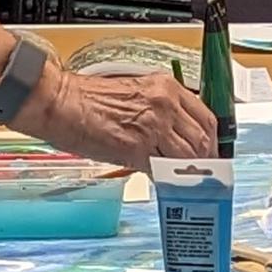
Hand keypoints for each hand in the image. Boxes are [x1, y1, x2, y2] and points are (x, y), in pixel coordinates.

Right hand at [27, 61, 218, 172]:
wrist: (60, 101)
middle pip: (202, 141)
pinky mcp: (137, 150)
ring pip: (187, 159)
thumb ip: (159, 111)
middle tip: (200, 175)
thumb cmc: (86, 98)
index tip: (211, 153)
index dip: (212, 140)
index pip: (205, 118)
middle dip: (204, 162)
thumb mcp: (134, 92)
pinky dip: (165, 181)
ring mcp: (153, 128)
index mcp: (165, 87)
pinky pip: (162, 171)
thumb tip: (172, 136)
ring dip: (187, 174)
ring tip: (182, 182)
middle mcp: (164, 105)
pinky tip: (163, 185)